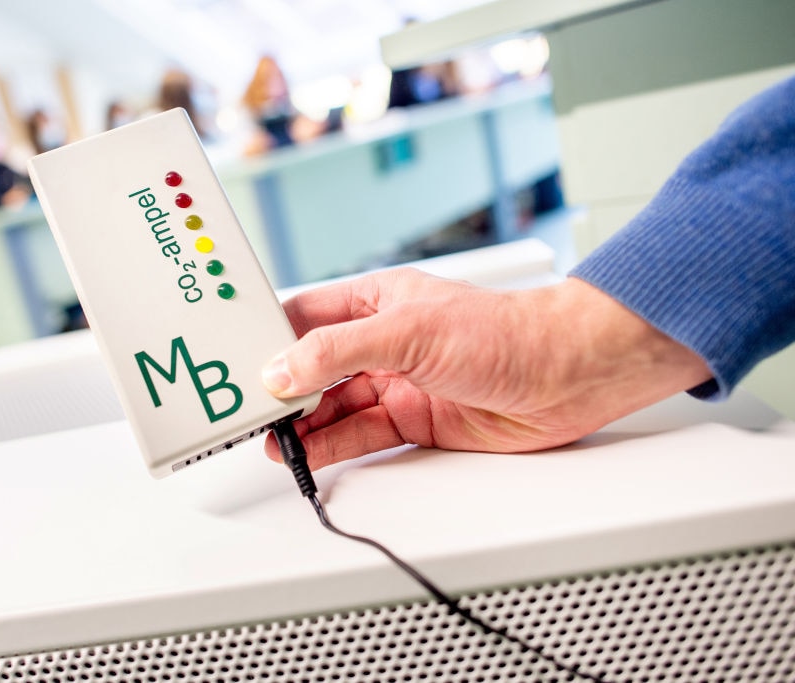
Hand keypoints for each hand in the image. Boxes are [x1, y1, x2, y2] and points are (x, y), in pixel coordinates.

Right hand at [262, 269, 711, 469]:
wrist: (567, 377)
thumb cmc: (504, 332)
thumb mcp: (406, 331)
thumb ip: (338, 350)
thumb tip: (282, 368)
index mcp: (376, 301)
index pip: (305, 317)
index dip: (271, 339)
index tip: (239, 362)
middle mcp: (382, 342)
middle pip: (314, 367)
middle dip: (281, 388)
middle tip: (249, 410)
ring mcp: (397, 383)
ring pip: (332, 405)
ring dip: (301, 423)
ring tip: (271, 439)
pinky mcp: (413, 421)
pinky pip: (359, 434)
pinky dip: (330, 445)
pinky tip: (307, 453)